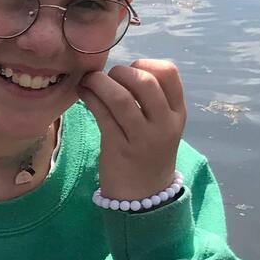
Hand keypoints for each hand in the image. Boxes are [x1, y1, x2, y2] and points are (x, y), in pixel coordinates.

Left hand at [78, 59, 185, 201]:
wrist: (144, 196)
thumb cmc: (148, 153)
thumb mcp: (161, 125)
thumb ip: (150, 100)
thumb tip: (119, 70)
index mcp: (177, 113)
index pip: (169, 74)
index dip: (146, 63)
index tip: (131, 70)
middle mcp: (164, 123)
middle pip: (145, 81)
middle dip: (120, 71)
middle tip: (107, 78)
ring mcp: (143, 137)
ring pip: (121, 98)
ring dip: (99, 83)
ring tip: (89, 82)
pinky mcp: (119, 148)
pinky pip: (102, 114)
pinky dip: (89, 97)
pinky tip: (82, 93)